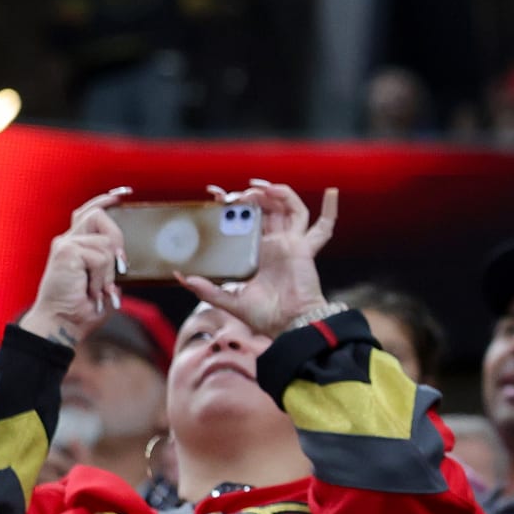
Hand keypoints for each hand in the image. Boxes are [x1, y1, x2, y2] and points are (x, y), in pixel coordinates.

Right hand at [18, 188, 131, 342]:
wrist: (62, 323)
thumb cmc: (82, 308)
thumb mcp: (104, 282)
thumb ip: (111, 264)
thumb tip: (121, 256)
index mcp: (74, 245)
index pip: (88, 213)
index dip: (104, 201)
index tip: (123, 194)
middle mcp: (67, 240)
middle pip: (98, 216)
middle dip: (117, 240)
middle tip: (118, 267)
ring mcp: (65, 244)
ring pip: (106, 243)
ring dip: (108, 272)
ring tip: (96, 289)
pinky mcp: (66, 251)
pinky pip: (101, 256)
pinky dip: (102, 277)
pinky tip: (90, 289)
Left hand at [178, 180, 336, 338]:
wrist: (288, 325)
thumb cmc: (264, 316)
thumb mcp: (229, 300)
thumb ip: (207, 289)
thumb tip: (181, 277)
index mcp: (255, 251)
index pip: (244, 219)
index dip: (232, 205)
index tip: (214, 193)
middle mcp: (272, 243)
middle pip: (264, 209)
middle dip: (251, 196)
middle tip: (236, 194)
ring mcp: (290, 243)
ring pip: (286, 209)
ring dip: (276, 194)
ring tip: (260, 188)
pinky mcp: (304, 248)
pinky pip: (322, 226)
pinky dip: (330, 209)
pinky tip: (332, 193)